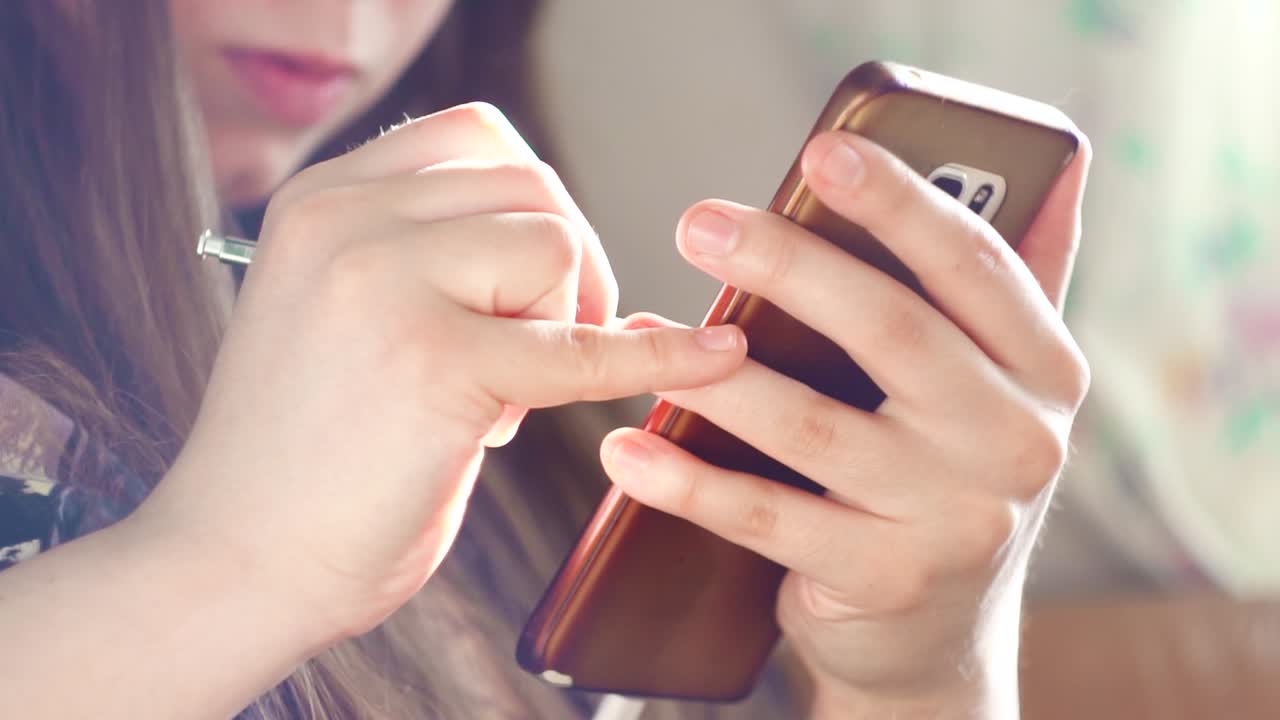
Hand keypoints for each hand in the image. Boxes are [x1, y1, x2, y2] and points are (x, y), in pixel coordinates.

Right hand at [135, 103, 747, 652]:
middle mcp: (346, 218)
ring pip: (555, 244)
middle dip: (566, 265)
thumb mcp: (337, 307)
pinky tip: (713, 358)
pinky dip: (658, 357)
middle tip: (541, 345)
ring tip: (502, 396)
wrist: (235, 564)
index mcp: (322, 198)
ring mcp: (385, 282)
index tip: (537, 280)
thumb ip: (419, 252)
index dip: (533, 204)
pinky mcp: (437, 361)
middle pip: (533, 186)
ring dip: (563, 318)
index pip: (477, 137)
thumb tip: (554, 240)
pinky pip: (584, 346)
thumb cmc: (303, 454)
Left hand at [601, 130, 1090, 715]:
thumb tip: (1063, 160)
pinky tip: (629, 449)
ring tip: (641, 328)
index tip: (825, 150)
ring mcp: (954, 519)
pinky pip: (769, 520)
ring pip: (814, 426)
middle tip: (700, 224)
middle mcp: (1015, 442)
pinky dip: (691, 483)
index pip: (975, 266)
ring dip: (716, 375)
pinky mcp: (886, 580)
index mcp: (1044, 370)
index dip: (901, 202)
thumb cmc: (948, 477)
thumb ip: (1011, 283)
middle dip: (789, 267)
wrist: (940, 636)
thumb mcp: (1000, 385)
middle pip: (891, 330)